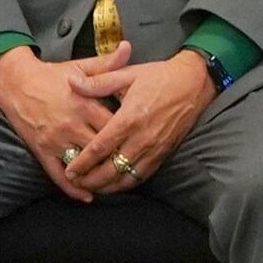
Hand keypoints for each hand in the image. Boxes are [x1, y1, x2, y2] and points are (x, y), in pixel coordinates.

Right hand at [0, 42, 124, 202]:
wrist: (16, 83)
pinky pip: (59, 175)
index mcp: (85, 103)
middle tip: (134, 167)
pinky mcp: (42, 151)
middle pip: (102, 148)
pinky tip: (87, 196)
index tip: (143, 141)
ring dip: (99, 176)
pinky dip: (73, 188)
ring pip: (83, 164)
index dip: (130, 135)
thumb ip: (107, 63)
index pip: (115, 125)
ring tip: (115, 183)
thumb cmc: (52, 75)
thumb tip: (129, 47)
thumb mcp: (80, 67)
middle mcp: (72, 124)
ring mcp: (56, 140)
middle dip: (118, 158)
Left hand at [69, 46, 218, 189]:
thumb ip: (97, 82)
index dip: (83, 162)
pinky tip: (114, 184)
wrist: (193, 83)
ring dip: (108, 186)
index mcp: (130, 118)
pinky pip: (142, 176)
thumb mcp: (127, 74)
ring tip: (91, 187)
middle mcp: (142, 138)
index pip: (100, 147)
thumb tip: (72, 82)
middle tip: (76, 182)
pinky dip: (126, 183)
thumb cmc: (159, 77)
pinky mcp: (163, 154)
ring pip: (127, 177)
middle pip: (111, 169)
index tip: (70, 171)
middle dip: (91, 180)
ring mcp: (154, 149)